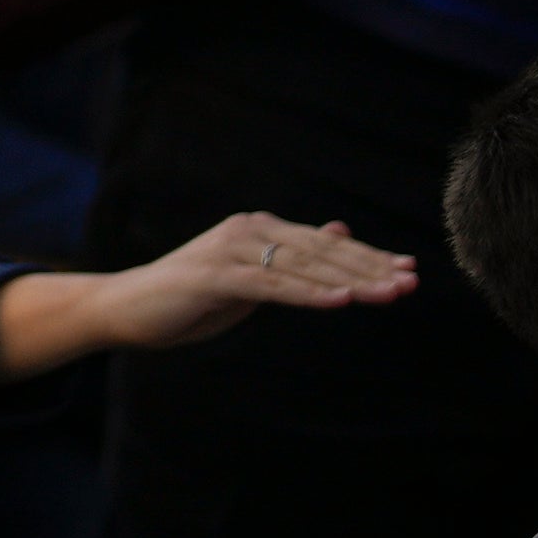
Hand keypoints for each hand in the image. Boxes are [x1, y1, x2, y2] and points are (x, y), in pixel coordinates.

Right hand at [0, 213, 414, 377]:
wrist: (127, 308)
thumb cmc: (190, 297)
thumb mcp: (249, 277)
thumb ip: (292, 258)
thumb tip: (339, 232)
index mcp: (260, 230)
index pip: (326, 244)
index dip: (369, 257)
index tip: (408, 272)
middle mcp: (250, 230)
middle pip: (322, 250)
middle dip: (370, 267)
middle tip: (410, 283)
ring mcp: (232, 250)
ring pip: (303, 266)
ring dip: (349, 281)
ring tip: (387, 294)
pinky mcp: (216, 275)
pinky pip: (272, 285)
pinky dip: (309, 293)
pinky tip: (340, 300)